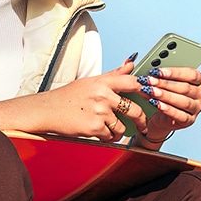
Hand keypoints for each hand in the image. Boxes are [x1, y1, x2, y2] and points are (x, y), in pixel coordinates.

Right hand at [33, 57, 147, 141]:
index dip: (146, 90)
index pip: (133, 83)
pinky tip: (100, 132)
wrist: (48, 110)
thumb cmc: (68, 96)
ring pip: (122, 126)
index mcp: (103, 82)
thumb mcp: (91, 81)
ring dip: (120, 131)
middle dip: (141, 120)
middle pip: (134, 109)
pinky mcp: (94, 127)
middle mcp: (103, 95)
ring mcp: (99, 112)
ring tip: (112, 129)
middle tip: (141, 124)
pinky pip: (111, 136)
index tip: (153, 96)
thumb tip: (131, 63)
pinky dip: (108, 137)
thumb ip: (113, 74)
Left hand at [135, 66, 200, 143]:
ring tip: (150, 91)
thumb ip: (155, 72)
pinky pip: (180, 115)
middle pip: (185, 87)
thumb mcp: (161, 80)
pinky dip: (167, 109)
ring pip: (183, 101)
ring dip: (165, 95)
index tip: (157, 71)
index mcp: (199, 80)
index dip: (174, 72)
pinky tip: (156, 104)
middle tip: (149, 80)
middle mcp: (200, 94)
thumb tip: (136, 63)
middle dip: (165, 83)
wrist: (160, 116)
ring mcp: (196, 108)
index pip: (191, 74)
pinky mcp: (189, 121)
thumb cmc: (163, 94)